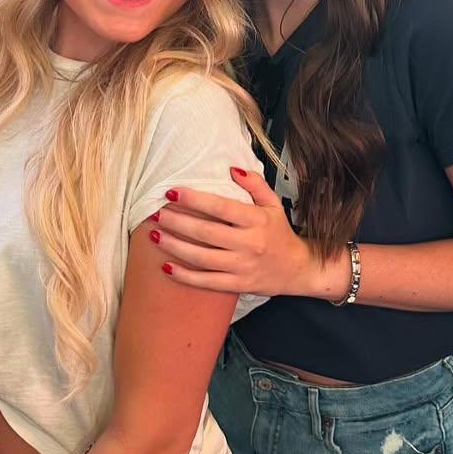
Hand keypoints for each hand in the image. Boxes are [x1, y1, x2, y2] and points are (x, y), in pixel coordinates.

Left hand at [155, 169, 324, 297]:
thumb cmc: (280, 234)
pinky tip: (166, 267)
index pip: (220, 207)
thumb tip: (232, 169)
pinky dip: (185, 276)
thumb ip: (254, 184)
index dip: (194, 200)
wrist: (298, 269)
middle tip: (156, 213)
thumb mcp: (273, 204)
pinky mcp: (237, 285)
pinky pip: (206, 282)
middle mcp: (248, 244)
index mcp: (256, 220)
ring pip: (201, 257)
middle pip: (205, 232)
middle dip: (177, 222)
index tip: (172, 192)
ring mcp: (241, 267)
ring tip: (154, 236)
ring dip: (174, 246)